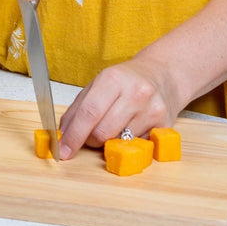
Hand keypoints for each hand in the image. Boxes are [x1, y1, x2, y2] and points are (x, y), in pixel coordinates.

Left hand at [55, 56, 182, 159]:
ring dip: (108, 142)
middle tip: (90, 135)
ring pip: (119, 142)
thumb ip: (78, 109)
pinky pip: (136, 146)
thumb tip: (62, 134)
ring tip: (112, 127)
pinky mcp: (164, 126)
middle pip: (103, 132)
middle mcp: (136, 93)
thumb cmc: (126, 80)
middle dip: (90, 140)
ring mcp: (152, 110)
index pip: (89, 113)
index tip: (63, 150)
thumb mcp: (98, 85)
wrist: (162, 75)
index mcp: (113, 79)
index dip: (73, 135)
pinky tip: (130, 128)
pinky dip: (127, 143)